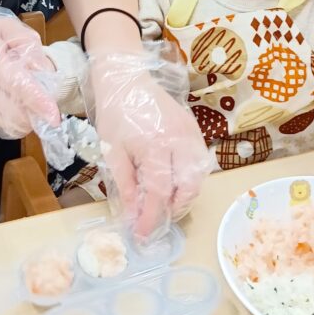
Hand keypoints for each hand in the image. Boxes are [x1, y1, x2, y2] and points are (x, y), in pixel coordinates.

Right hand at [0, 0, 60, 138]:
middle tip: (43, 96)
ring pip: (11, 126)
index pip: (19, 88)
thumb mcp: (4, 26)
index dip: (39, 104)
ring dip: (28, 119)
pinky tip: (15, 103)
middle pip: (18, 116)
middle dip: (38, 113)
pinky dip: (15, 120)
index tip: (54, 117)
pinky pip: (2, 126)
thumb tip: (45, 70)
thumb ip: (29, 44)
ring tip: (28, 98)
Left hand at [89, 55, 209, 239]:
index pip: (158, 193)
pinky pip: (200, 160)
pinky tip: (176, 181)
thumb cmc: (115, 114)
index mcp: (154, 146)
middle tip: (157, 218)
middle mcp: (178, 140)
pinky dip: (191, 177)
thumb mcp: (113, 152)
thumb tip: (134, 215)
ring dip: (185, 195)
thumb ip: (126, 184)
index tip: (142, 235)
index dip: (151, 218)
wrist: (127, 79)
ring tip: (166, 203)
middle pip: (187, 187)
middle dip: (174, 209)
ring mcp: (190, 133)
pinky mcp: (195, 128)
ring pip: (199, 176)